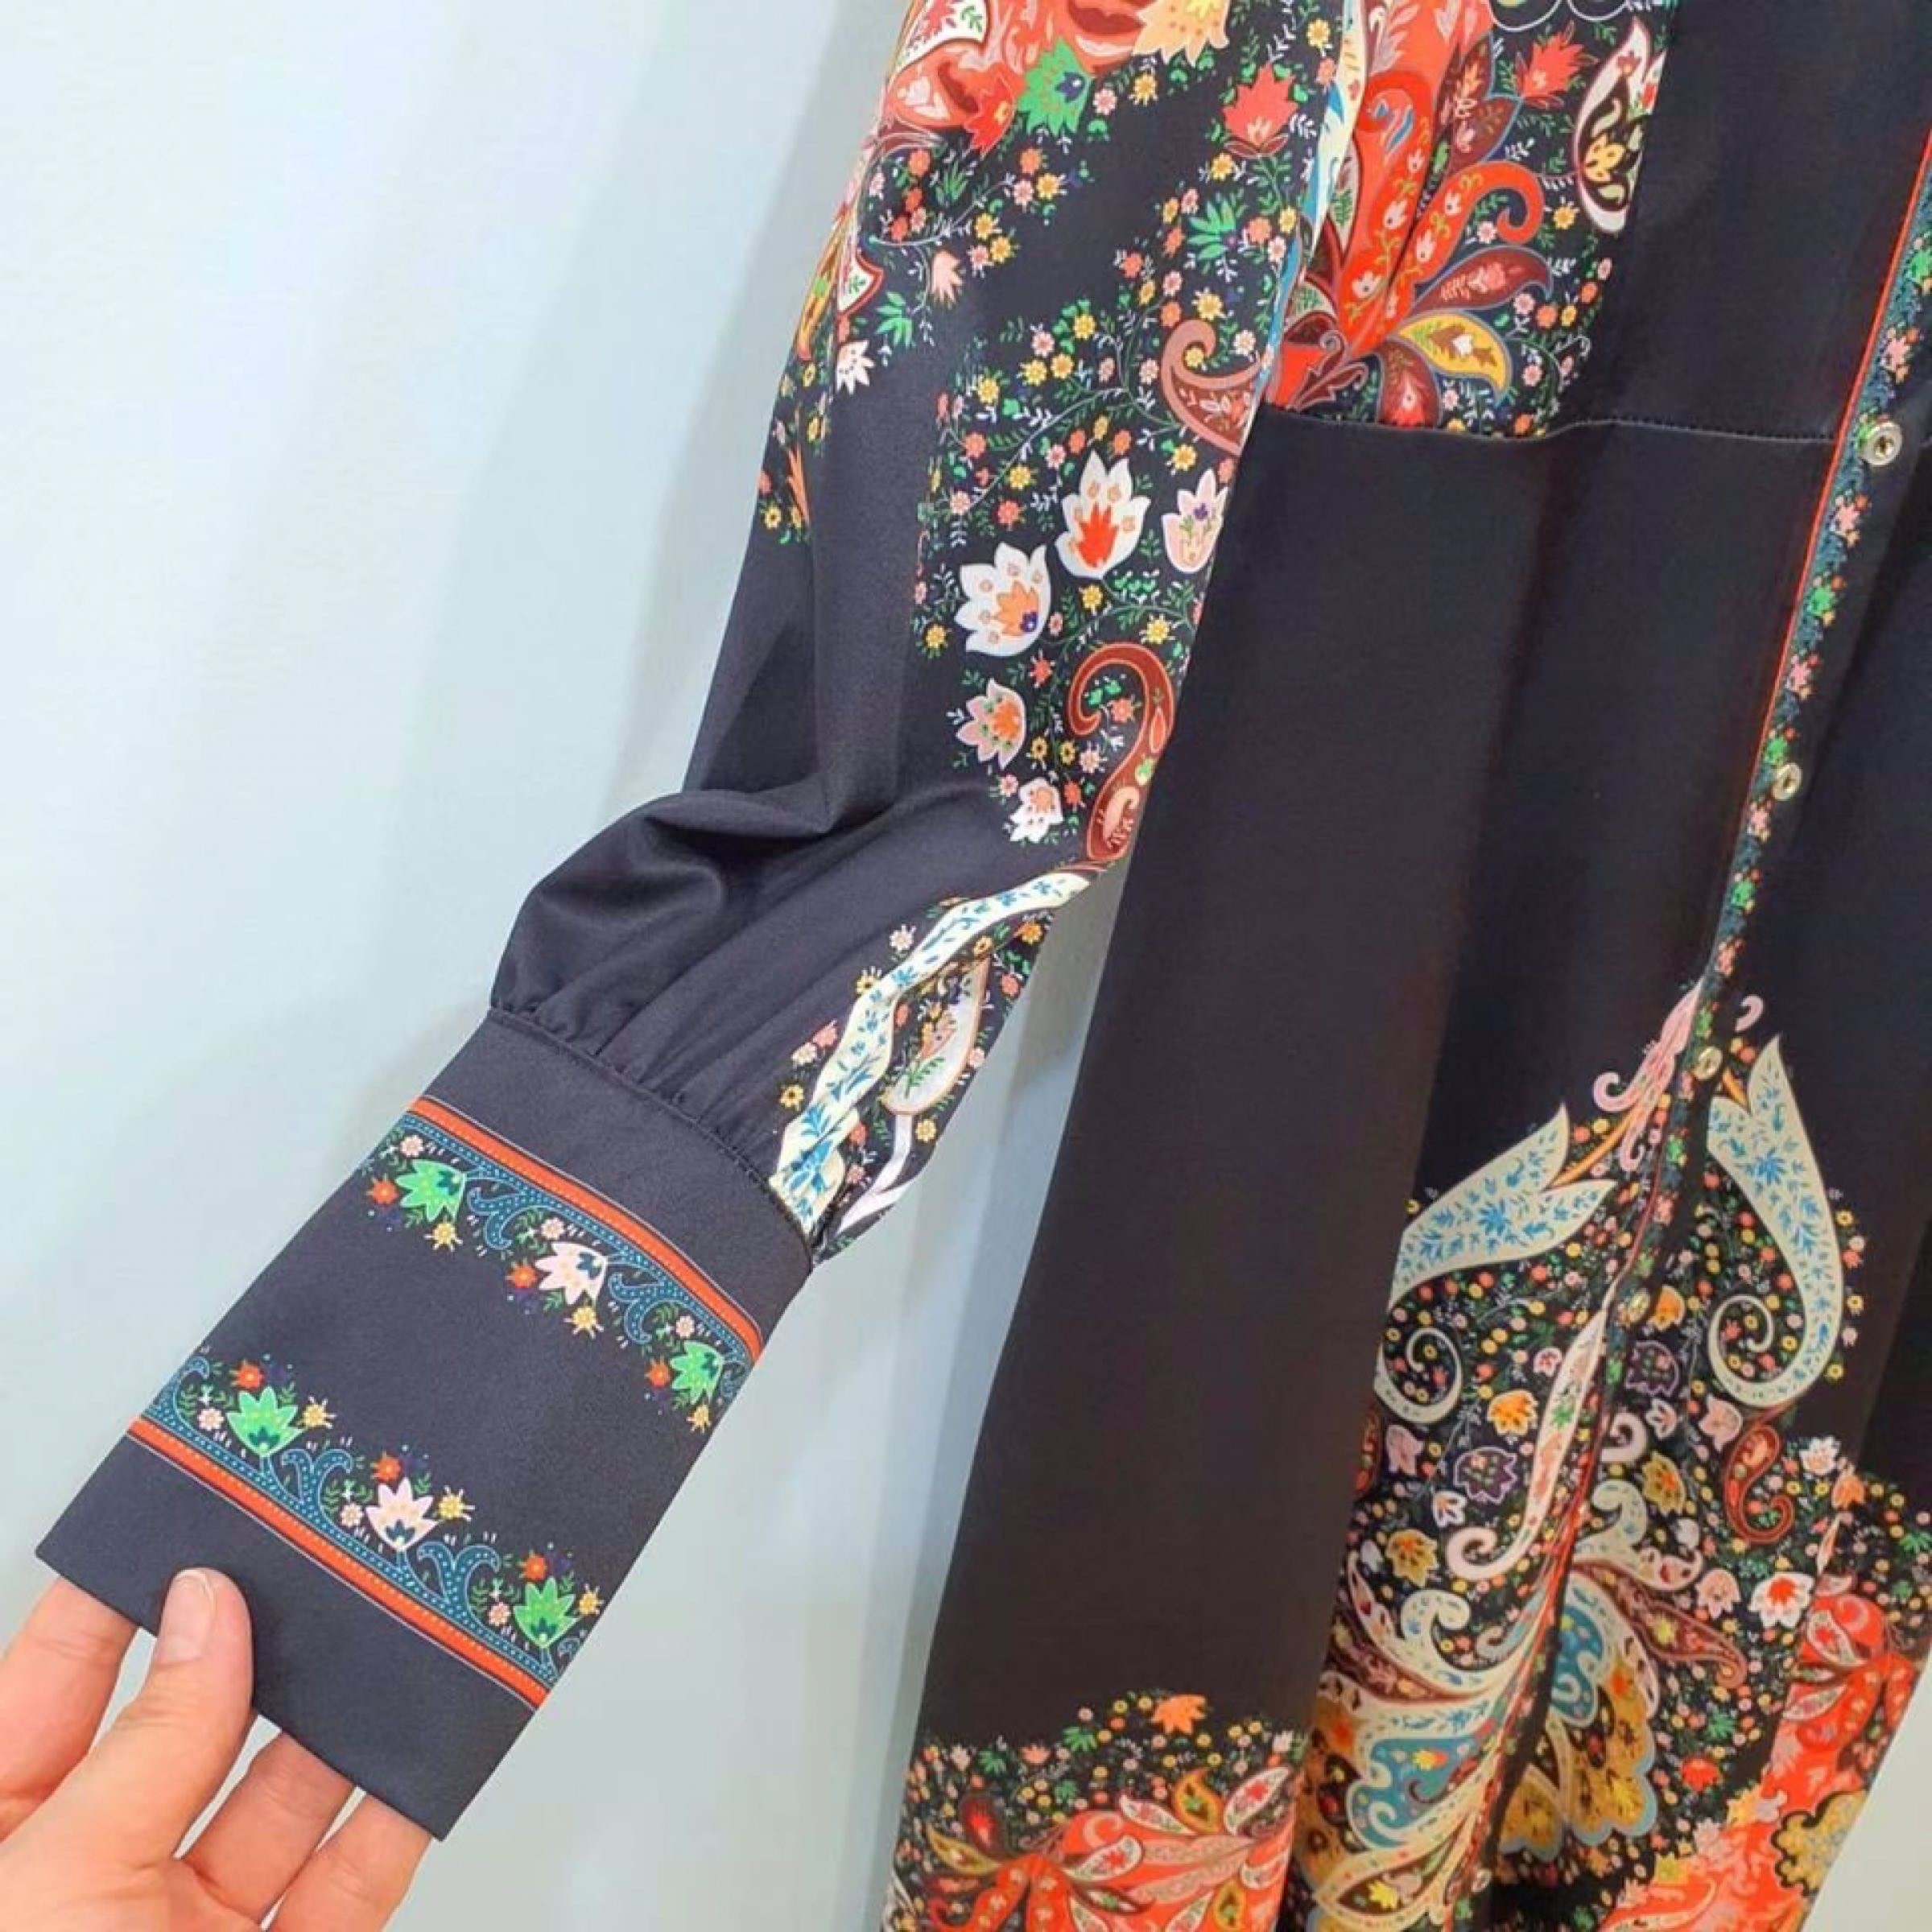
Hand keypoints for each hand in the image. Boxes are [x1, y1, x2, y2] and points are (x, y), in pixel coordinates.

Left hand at [0, 1571, 428, 1927]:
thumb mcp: (56, 1880)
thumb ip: (146, 1746)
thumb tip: (211, 1607)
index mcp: (4, 1847)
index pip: (56, 1686)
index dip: (117, 1596)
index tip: (185, 1511)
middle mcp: (92, 1883)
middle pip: (189, 1733)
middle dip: (258, 1648)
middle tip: (314, 1564)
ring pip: (280, 1803)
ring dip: (342, 1728)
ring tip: (390, 1645)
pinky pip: (346, 1889)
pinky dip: (392, 1824)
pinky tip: (420, 1761)